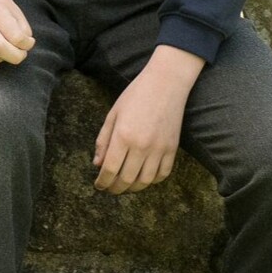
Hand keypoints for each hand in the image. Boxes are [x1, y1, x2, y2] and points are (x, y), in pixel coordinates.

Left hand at [93, 44, 204, 193]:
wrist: (166, 83)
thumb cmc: (135, 95)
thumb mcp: (113, 114)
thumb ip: (104, 140)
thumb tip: (98, 164)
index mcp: (123, 136)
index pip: (110, 169)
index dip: (103, 181)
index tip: (98, 185)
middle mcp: (142, 146)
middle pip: (127, 179)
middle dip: (115, 188)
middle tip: (109, 189)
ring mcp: (159, 149)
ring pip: (145, 181)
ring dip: (133, 188)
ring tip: (124, 186)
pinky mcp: (173, 149)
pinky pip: (163, 174)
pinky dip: (152, 181)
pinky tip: (143, 178)